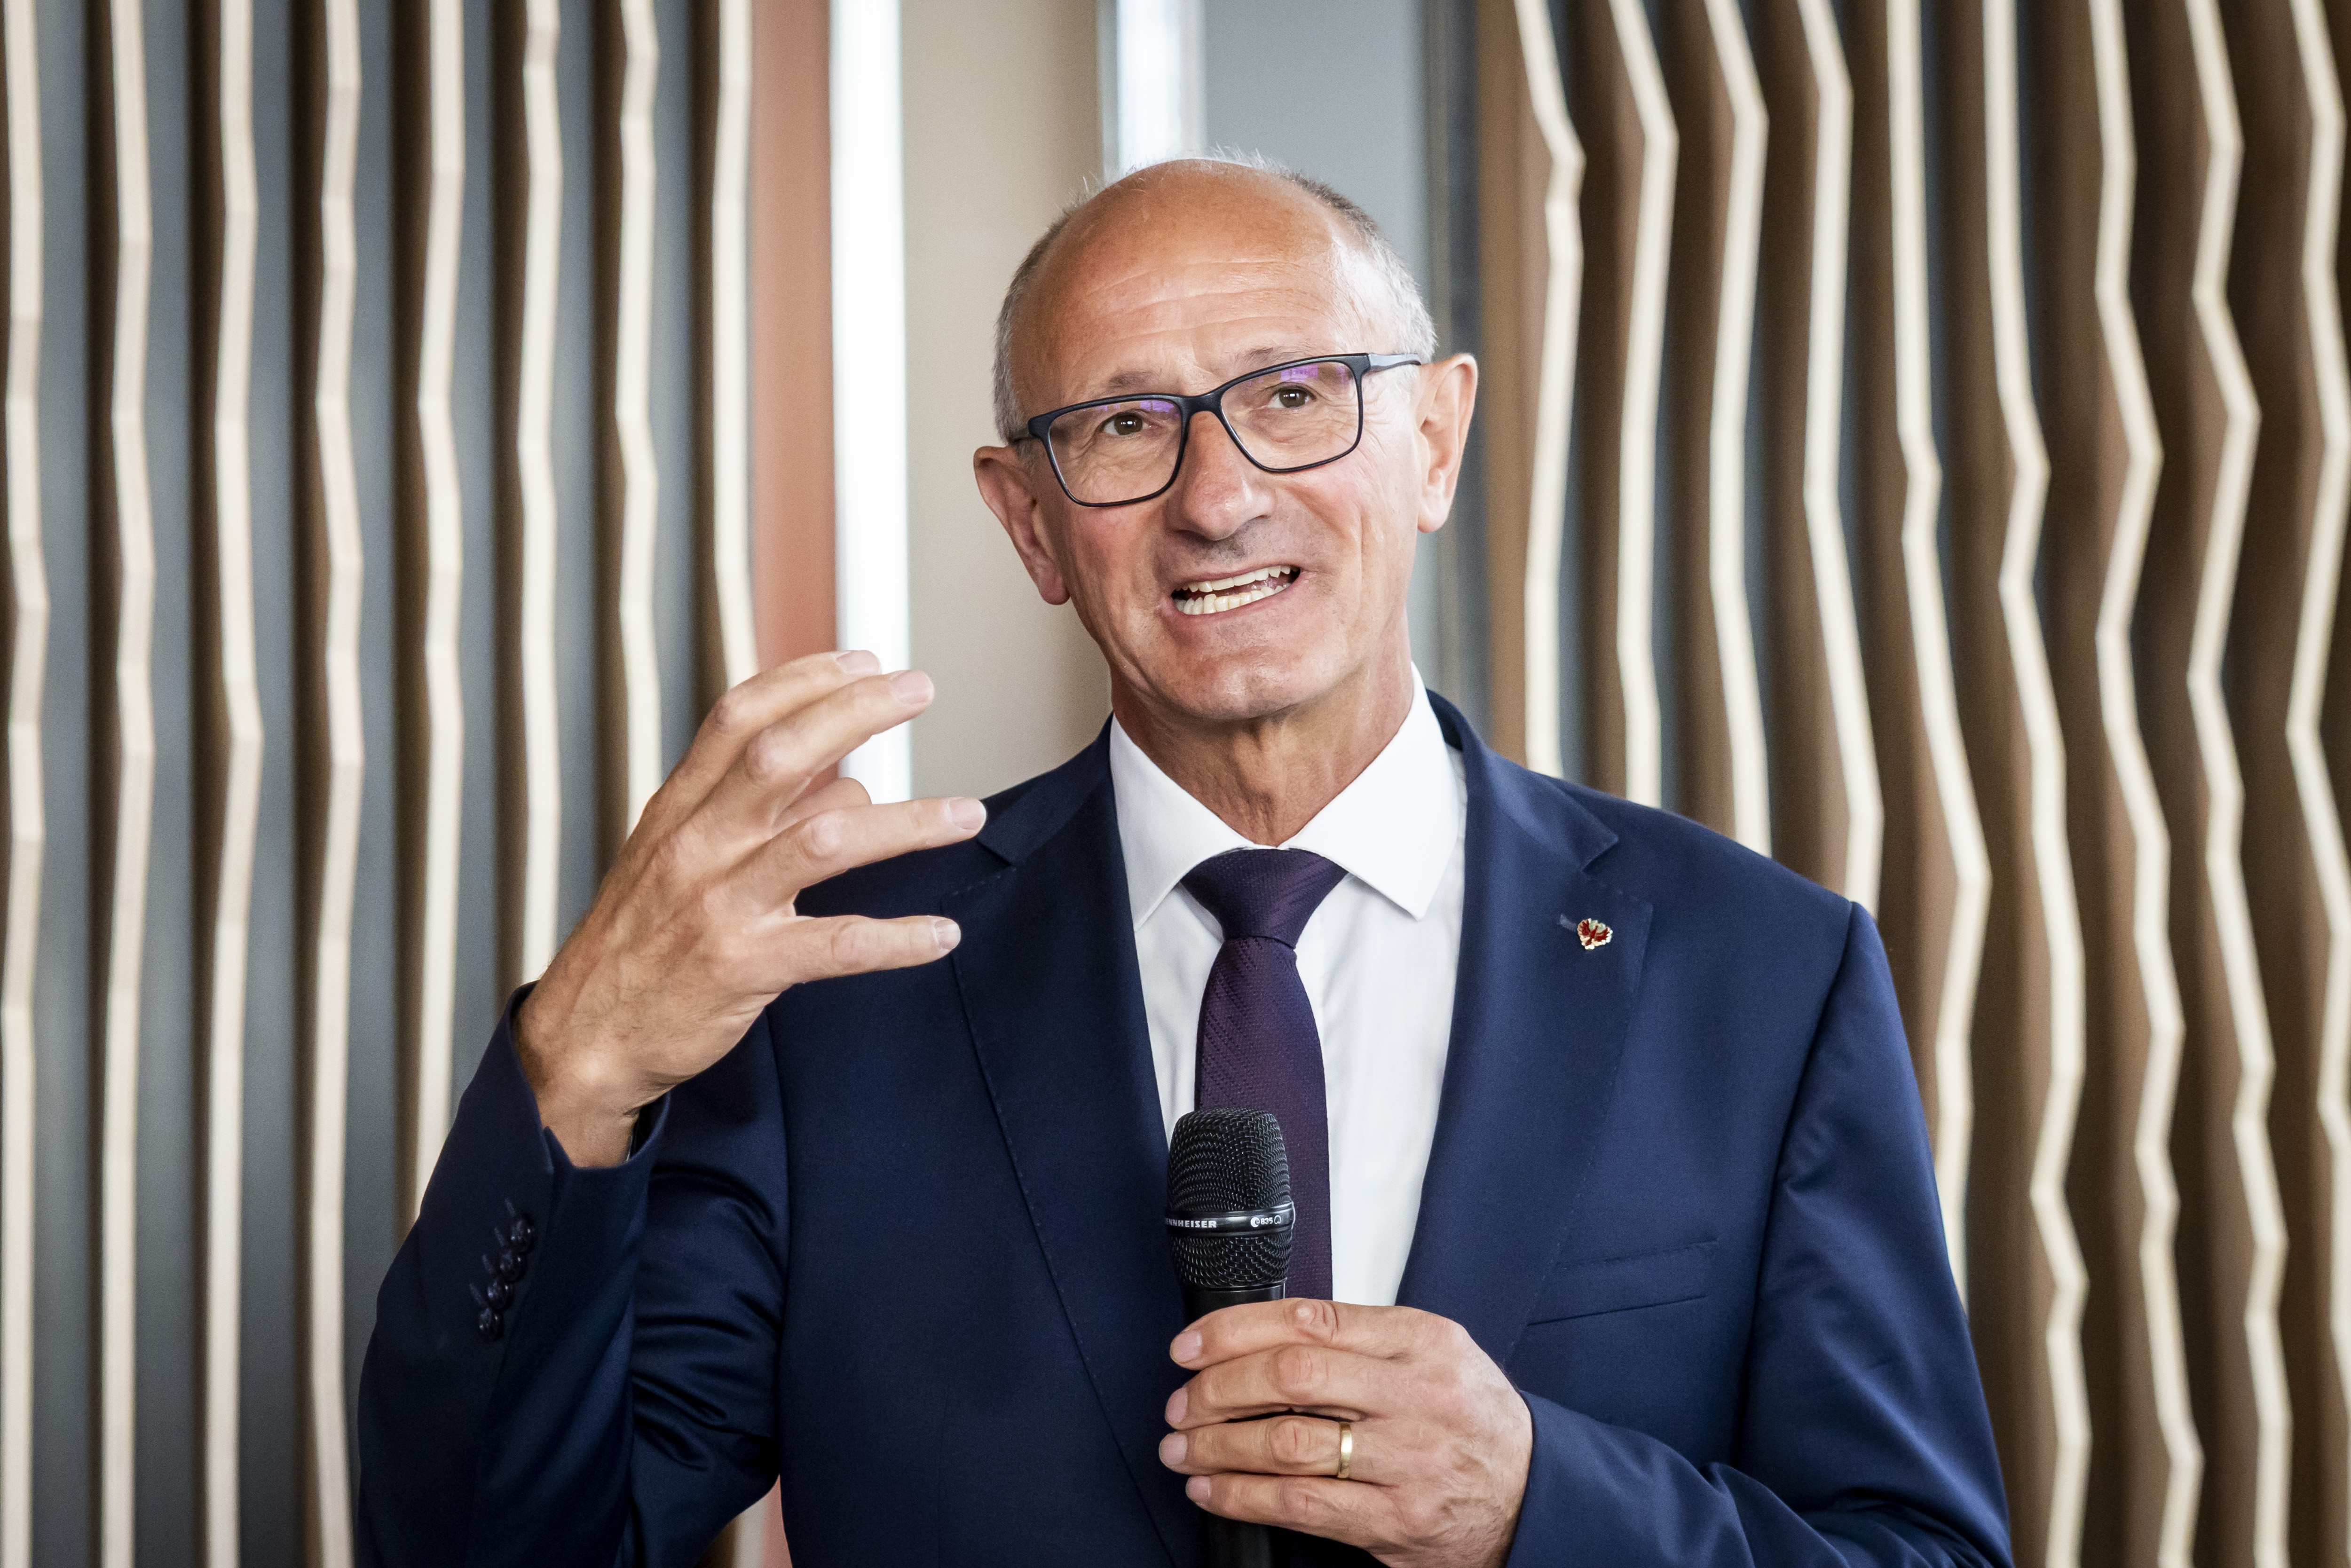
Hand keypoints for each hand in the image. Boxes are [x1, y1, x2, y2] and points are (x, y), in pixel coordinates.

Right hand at [515, 651, 985, 1164]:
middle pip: (782, 756)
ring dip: (907, 823)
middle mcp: (697, 846)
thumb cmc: (642, 943)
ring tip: (968, 814)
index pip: (740, 719)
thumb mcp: (681, 863)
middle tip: (921, 689)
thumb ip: (761, 817)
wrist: (585, 1037)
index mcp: (679, 811)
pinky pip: (835, 944)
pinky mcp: (743, 968)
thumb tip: (851, 783)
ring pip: (825, 842)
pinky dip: (896, 938)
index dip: (805, 679)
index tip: (864, 659)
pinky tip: (943, 934)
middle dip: (857, 713)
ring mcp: (720, 906)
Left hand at [1159, 1300, 1532, 1567]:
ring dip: (1217, 1445)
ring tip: (1183, 1447)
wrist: (1533, 1496)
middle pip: (1292, 1376)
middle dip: (1218, 1387)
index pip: (1311, 1320)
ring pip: (1287, 1442)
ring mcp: (1407, 1461)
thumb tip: (1262, 1335)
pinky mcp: (1396, 1519)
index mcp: (1423, 1341)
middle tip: (1183, 1401)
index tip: (1193, 1344)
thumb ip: (1362, 1339)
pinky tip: (1213, 1490)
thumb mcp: (1434, 1356)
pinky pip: (1300, 1504)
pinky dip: (1242, 1497)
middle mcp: (1417, 1396)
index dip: (1236, 1329)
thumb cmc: (1471, 1420)